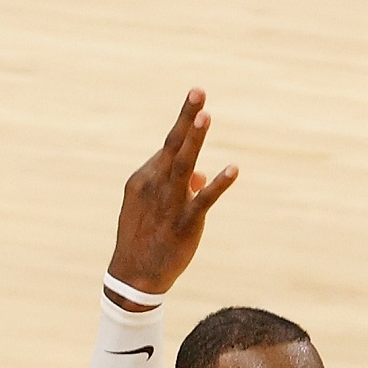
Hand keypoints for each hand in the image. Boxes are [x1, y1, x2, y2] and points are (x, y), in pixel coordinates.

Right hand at [109, 89, 238, 295]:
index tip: (197, 109)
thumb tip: (203, 173)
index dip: (185, 133)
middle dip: (185, 118)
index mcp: (144, 178)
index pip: (168, 150)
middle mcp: (154, 186)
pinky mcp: (184, 222)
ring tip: (205, 115)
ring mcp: (169, 203)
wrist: (134, 276)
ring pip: (183, 165)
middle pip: (172, 145)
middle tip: (198, 91)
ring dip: (195, 140)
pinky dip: (219, 185)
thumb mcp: (155, 207)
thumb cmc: (145, 237)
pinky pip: (203, 200)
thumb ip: (177, 186)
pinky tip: (233, 170)